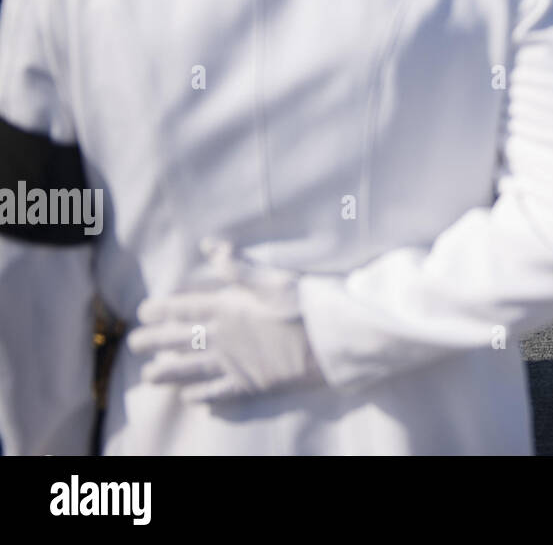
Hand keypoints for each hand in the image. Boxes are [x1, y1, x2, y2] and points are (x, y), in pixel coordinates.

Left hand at [126, 239, 322, 402]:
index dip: (161, 310)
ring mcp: (234, 363)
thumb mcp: (272, 277)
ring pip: (191, 369)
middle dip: (154, 341)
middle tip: (133, 344)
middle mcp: (224, 338)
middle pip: (180, 340)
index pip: (185, 309)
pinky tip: (188, 398)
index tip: (142, 312)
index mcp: (228, 308)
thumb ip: (237, 265)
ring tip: (147, 377)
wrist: (328, 341)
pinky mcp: (249, 384)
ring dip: (167, 373)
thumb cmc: (304, 303)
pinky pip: (218, 392)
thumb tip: (209, 246)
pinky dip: (202, 396)